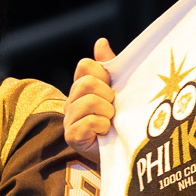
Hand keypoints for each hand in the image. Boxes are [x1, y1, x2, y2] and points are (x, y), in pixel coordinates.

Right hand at [64, 37, 116, 155]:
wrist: (126, 154)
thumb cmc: (121, 123)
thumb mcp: (119, 91)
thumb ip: (109, 66)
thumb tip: (100, 41)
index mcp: (82, 88)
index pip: (85, 66)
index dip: (102, 74)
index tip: (112, 87)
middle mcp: (71, 102)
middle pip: (87, 83)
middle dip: (107, 95)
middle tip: (114, 109)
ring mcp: (69, 120)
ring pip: (89, 101)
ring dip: (107, 112)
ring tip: (111, 122)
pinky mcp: (72, 136)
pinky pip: (89, 121)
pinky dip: (102, 126)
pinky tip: (106, 133)